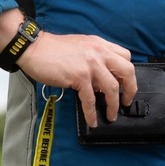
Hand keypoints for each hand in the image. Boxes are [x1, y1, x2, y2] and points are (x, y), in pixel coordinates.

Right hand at [17, 33, 137, 127]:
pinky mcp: (79, 76)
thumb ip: (94, 58)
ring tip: (111, 115)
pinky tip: (92, 120)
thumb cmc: (53, 49)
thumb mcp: (81, 46)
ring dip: (113, 105)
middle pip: (127, 71)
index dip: (128, 73)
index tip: (126, 84)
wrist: (33, 48)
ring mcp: (91, 64)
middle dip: (131, 89)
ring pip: (112, 88)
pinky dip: (92, 113)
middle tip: (126, 102)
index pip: (125, 57)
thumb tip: (101, 79)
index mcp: (100, 44)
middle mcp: (99, 52)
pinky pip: (91, 99)